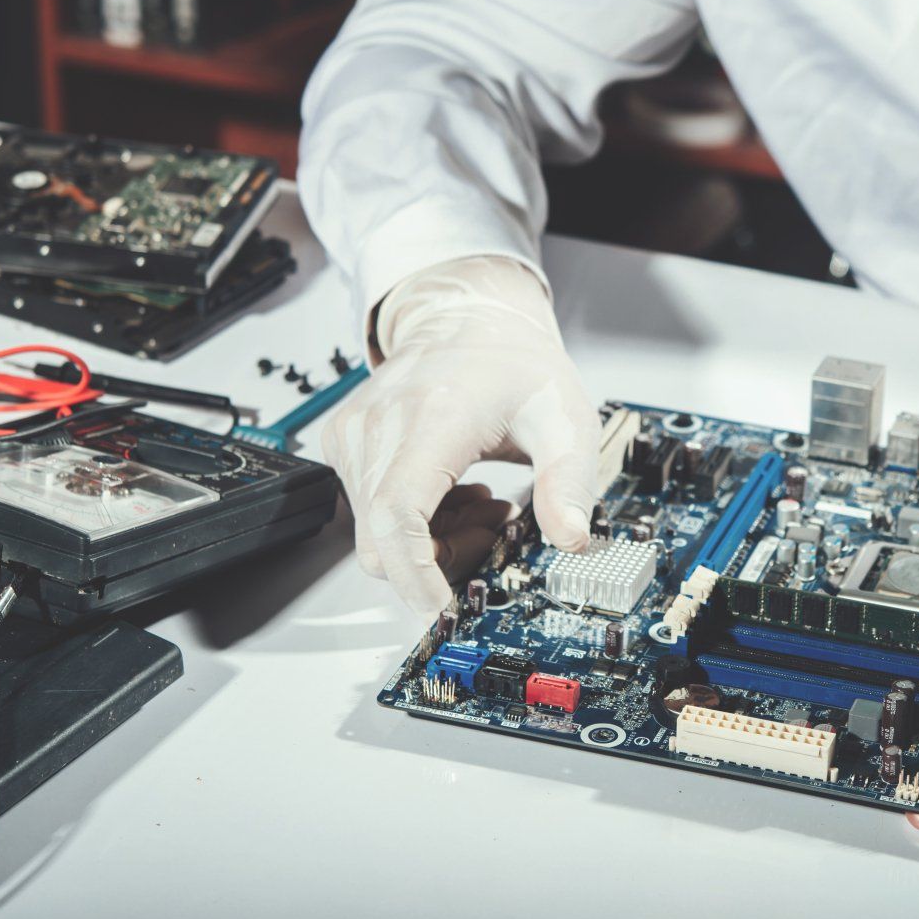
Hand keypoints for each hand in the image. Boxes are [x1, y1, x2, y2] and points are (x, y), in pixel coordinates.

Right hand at [322, 257, 596, 612]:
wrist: (467, 317)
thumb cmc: (513, 364)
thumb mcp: (564, 417)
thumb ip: (571, 481)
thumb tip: (574, 539)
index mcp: (432, 417)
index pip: (396, 513)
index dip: (414, 570)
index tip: (440, 602)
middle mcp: (379, 425)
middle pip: (384, 538)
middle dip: (440, 558)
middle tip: (496, 526)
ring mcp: (354, 435)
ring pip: (374, 532)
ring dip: (432, 538)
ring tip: (482, 497)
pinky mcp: (344, 443)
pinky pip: (368, 511)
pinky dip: (414, 519)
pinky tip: (453, 488)